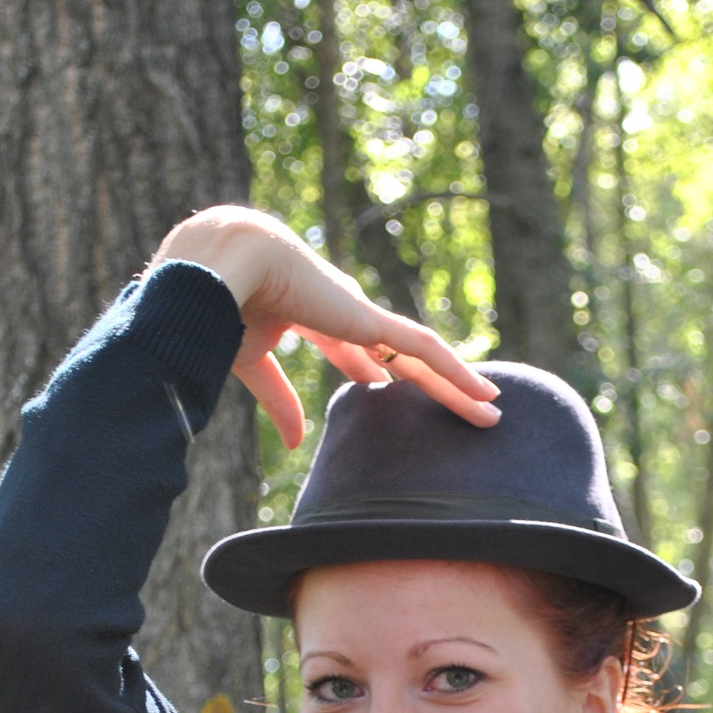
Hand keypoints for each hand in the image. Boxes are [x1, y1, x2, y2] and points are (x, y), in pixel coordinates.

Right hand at [150, 205, 500, 447]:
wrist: (220, 267)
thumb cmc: (222, 307)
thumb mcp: (253, 362)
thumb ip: (279, 400)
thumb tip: (296, 444)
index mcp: (312, 318)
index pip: (354, 350)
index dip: (373, 373)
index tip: (386, 395)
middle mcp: (344, 315)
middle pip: (400, 356)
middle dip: (430, 383)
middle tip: (463, 406)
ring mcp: (362, 317)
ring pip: (423, 357)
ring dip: (458, 385)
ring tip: (492, 409)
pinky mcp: (370, 322)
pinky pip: (424, 350)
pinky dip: (457, 372)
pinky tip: (484, 391)